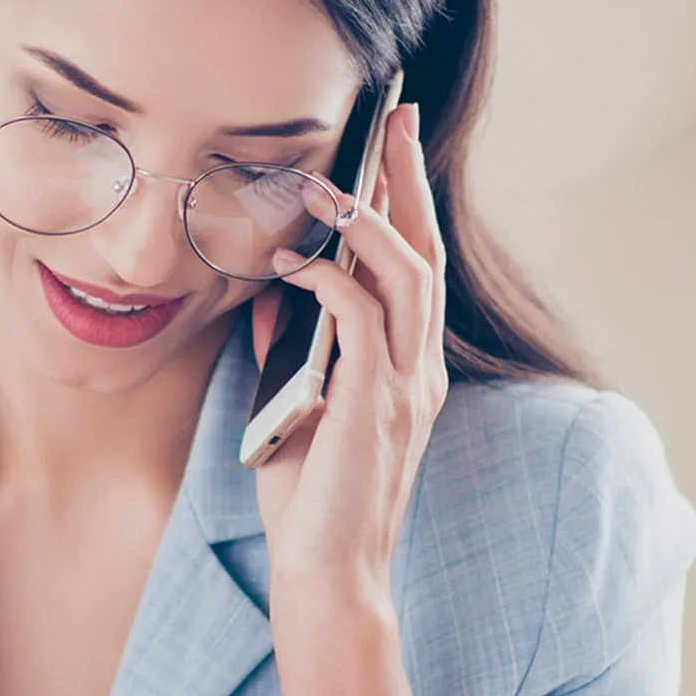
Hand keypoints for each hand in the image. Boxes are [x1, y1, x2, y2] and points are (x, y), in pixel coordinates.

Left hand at [249, 100, 448, 600]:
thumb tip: (268, 296)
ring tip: (325, 187)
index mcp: (410, 375)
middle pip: (427, 254)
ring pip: (408, 276)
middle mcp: (420, 375)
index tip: (391, 148)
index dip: (409, 205)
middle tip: (392, 120)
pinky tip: (292, 266)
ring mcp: (405, 391)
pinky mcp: (375, 407)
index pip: (418, 272)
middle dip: (408, 182)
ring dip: (367, 224)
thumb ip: (292, 354)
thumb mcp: (298, 415)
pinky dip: (328, 282)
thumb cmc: (312, 506)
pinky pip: (362, 319)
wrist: (327, 575)